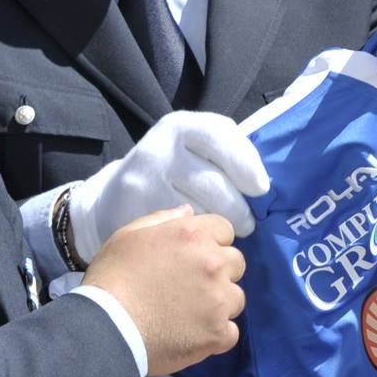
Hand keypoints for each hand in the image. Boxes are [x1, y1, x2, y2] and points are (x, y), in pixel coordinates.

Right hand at [70, 112, 267, 263]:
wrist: (110, 202)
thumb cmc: (171, 176)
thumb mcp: (191, 151)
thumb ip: (225, 154)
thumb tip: (266, 185)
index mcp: (178, 127)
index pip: (219, 136)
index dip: (246, 163)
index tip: (261, 189)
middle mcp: (157, 151)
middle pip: (214, 184)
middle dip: (239, 209)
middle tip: (248, 225)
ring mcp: (142, 183)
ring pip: (200, 214)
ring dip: (219, 232)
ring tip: (223, 238)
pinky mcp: (133, 216)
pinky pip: (179, 236)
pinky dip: (195, 246)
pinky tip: (197, 249)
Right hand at [82, 207, 244, 375]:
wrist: (105, 328)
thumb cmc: (111, 279)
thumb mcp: (128, 236)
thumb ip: (163, 220)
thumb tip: (188, 213)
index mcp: (193, 235)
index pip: (224, 230)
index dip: (210, 243)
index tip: (192, 258)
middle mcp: (213, 263)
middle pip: (235, 263)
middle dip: (218, 273)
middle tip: (190, 288)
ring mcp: (219, 300)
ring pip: (236, 298)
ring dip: (219, 305)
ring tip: (189, 315)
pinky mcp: (218, 334)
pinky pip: (231, 333)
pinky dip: (215, 335)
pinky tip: (192, 336)